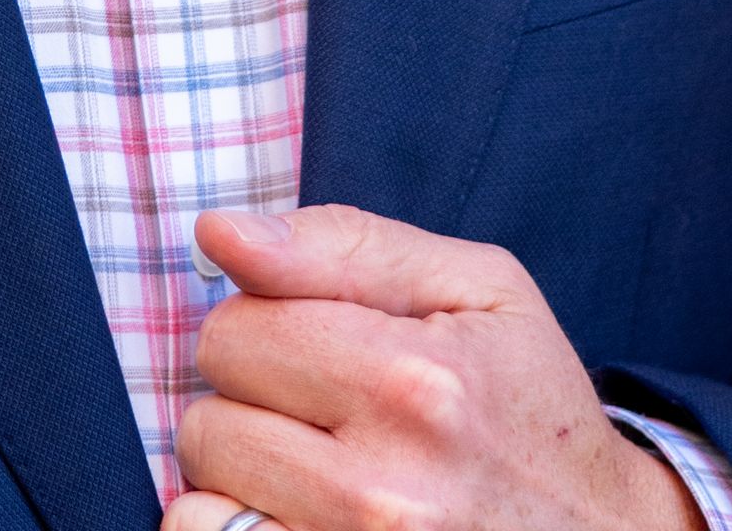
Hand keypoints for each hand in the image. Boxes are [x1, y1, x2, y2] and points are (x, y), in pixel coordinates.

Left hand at [162, 203, 703, 530]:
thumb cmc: (530, 402)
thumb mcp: (475, 288)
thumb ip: (341, 244)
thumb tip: (218, 231)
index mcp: (416, 382)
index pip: (236, 330)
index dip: (263, 327)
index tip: (317, 345)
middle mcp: (386, 490)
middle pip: (208, 420)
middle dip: (250, 405)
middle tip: (324, 413)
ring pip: (201, 500)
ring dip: (242, 478)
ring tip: (311, 469)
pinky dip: (238, 528)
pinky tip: (298, 514)